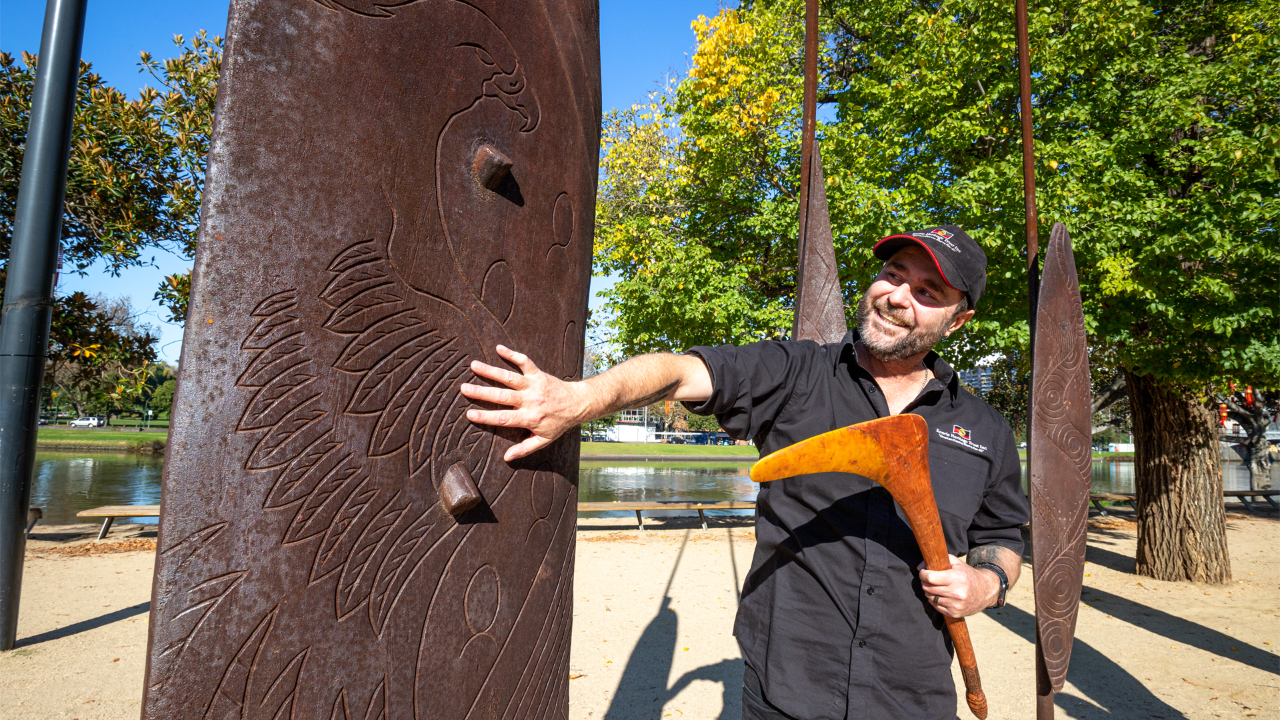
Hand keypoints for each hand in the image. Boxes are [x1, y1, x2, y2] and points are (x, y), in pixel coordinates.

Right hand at [461, 345, 587, 461]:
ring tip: (474, 365)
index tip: (469, 414)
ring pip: (510, 377)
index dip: (486, 417)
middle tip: (464, 388)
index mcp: (530, 418)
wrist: (577, 404)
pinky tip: (498, 348)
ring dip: (491, 371)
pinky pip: (525, 362)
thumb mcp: (544, 440)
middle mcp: (530, 400)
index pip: (504, 418)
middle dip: (482, 393)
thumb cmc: (559, 423)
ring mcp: (534, 385)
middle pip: (503, 396)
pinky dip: (512, 354)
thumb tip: (506, 458)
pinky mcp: (538, 374)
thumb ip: (525, 448)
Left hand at [917, 554, 998, 617]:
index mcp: (956, 578)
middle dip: (924, 582)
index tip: (923, 572)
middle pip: (928, 588)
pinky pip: (936, 606)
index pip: (930, 577)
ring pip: (930, 598)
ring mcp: (955, 605)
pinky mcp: (954, 613)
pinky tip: (940, 595)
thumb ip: (939, 561)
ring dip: (929, 592)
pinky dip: (934, 600)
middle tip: (928, 579)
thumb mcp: (957, 563)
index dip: (923, 574)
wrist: (986, 591)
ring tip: (935, 587)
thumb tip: (919, 566)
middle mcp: (956, 592)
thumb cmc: (968, 575)